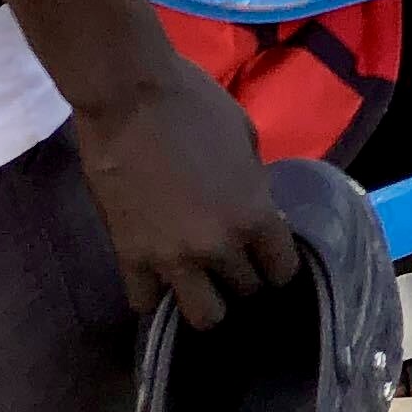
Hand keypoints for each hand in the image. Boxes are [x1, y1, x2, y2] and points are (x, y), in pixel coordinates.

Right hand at [75, 60, 301, 323]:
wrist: (128, 95)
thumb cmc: (194, 102)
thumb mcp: (246, 136)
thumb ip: (253, 184)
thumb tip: (254, 206)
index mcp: (254, 215)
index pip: (282, 270)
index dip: (278, 264)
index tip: (268, 257)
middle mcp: (219, 247)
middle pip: (245, 292)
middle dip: (243, 278)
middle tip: (232, 261)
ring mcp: (172, 259)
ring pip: (203, 317)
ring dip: (205, 299)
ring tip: (198, 279)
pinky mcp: (130, 258)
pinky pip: (145, 303)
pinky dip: (153, 293)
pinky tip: (157, 275)